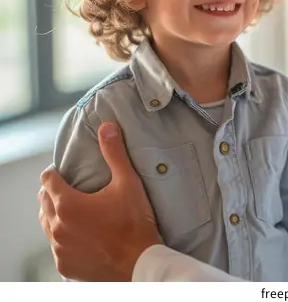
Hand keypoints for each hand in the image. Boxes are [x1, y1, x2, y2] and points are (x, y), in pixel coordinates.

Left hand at [38, 121, 163, 280]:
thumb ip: (114, 153)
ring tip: (76, 212)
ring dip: (56, 215)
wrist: (140, 263)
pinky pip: (57, 246)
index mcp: (68, 204)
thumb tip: (107, 126)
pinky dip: (65, 238)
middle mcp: (57, 227)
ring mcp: (59, 248)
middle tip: (74, 190)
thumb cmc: (135, 222)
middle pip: (43, 201)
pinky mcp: (65, 265)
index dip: (56, 173)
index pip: (48, 180)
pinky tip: (82, 235)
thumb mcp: (128, 183)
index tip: (67, 173)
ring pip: (47, 225)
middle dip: (54, 193)